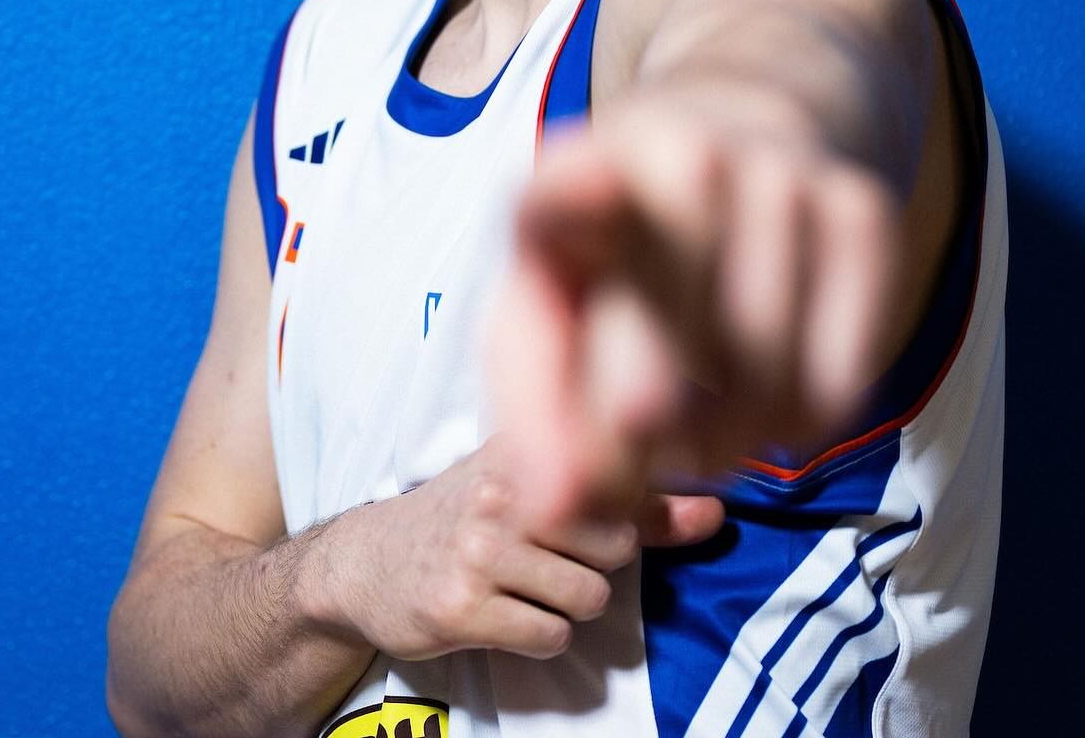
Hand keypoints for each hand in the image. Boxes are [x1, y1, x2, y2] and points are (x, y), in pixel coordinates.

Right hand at [327, 435, 723, 661]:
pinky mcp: (462, 608)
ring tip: (532, 585)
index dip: (644, 508)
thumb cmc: (464, 514)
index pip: (621, 476)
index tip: (648, 516)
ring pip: (589, 596)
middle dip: (602, 562)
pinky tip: (509, 613)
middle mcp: (501, 493)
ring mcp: (478, 551)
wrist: (367, 560)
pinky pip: (550, 636)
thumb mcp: (530, 482)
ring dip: (573, 604)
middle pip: (617, 543)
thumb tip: (717, 510)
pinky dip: (542, 634)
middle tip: (557, 556)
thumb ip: (628, 496)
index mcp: (522, 449)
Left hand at [488, 96, 902, 522]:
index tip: (585, 205)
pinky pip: (840, 375)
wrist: (728, 143)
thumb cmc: (611, 258)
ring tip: (698, 438)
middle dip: (645, 413)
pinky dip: (798, 428)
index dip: (574, 201)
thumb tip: (559, 514)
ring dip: (725, 441)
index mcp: (576, 169)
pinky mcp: (863, 209)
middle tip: (640, 451)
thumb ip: (534, 418)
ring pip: (761, 360)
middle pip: (674, 305)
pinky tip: (765, 410)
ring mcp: (781, 172)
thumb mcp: (547, 318)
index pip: (566, 190)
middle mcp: (680, 149)